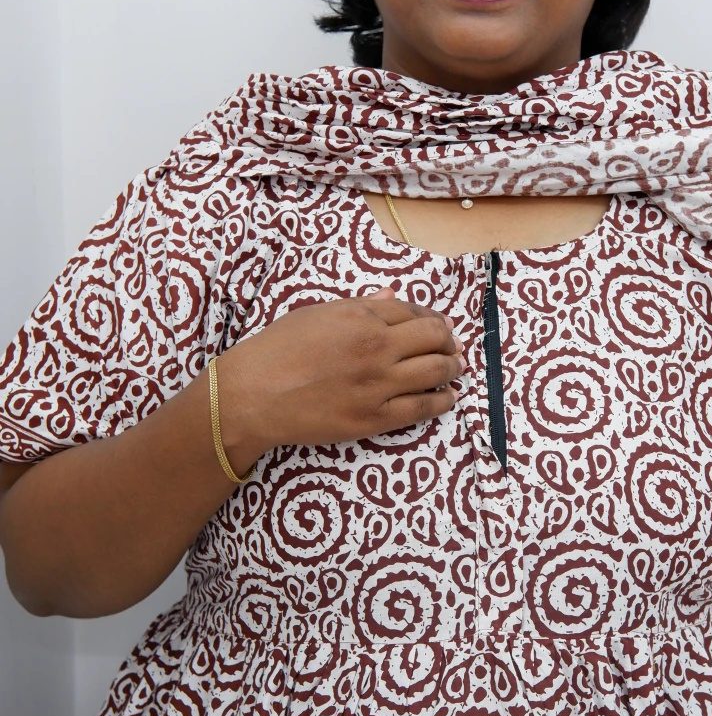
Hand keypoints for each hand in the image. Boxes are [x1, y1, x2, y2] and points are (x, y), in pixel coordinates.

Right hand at [216, 289, 464, 464]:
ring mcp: (377, 384)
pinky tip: (449, 398)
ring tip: (455, 369)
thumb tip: (394, 296)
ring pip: (435, 371)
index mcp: (360, 316)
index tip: (438, 325)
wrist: (252, 395)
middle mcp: (375, 347)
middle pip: (433, 338)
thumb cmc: (277, 350)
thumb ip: (360, 305)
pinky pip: (422, 408)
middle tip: (452, 347)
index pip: (413, 312)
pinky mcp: (374, 419)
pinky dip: (442, 401)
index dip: (431, 318)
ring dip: (452, 368)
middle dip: (448, 341)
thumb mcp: (316, 314)